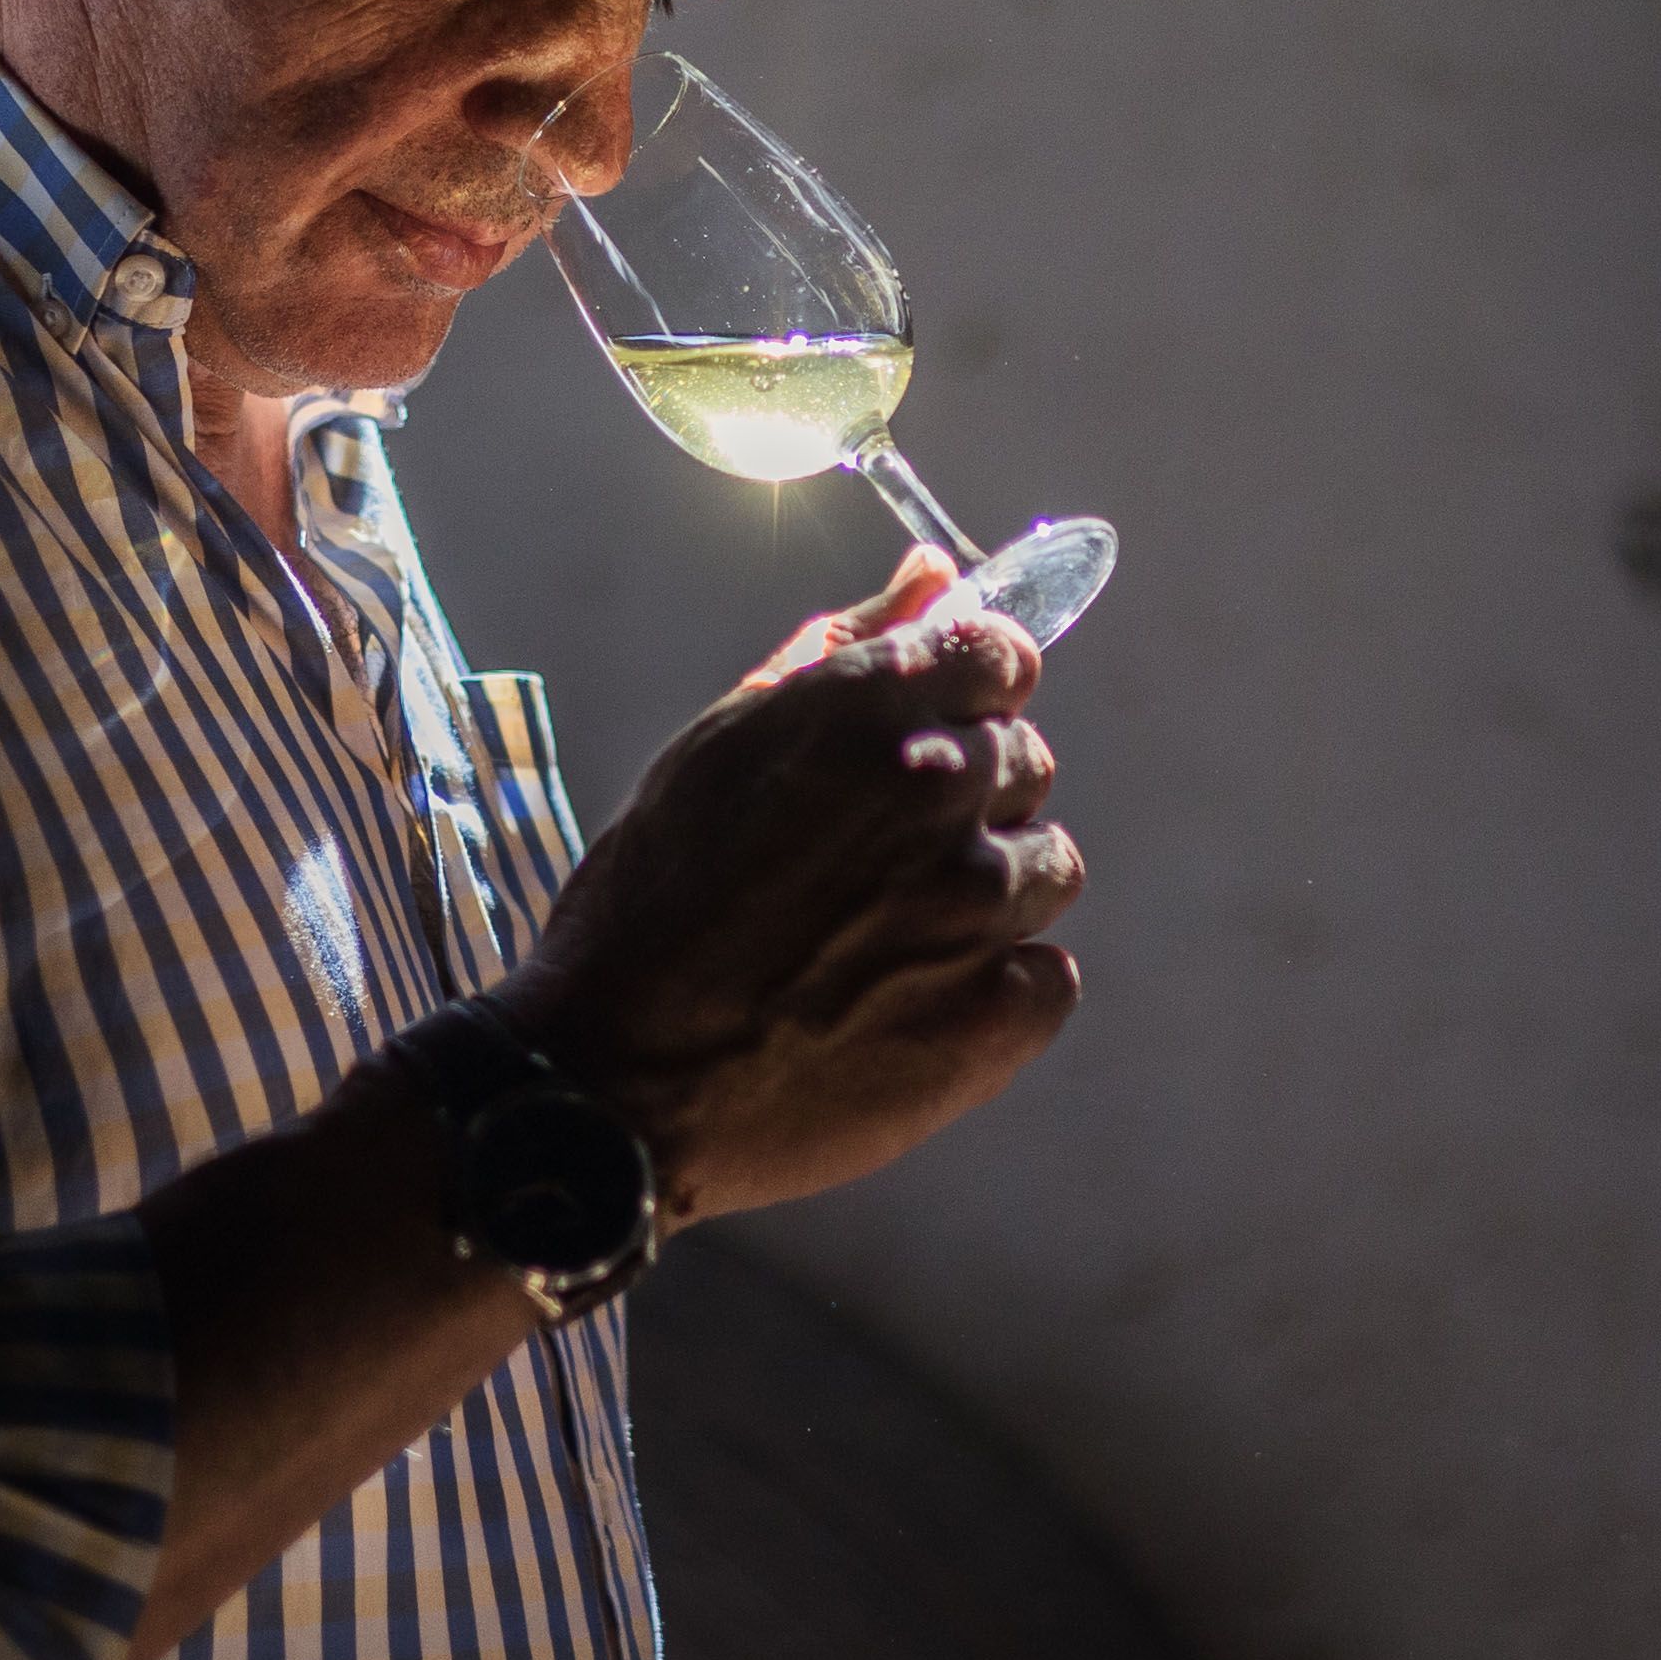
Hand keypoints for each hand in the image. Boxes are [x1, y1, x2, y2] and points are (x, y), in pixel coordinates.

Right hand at [496, 552, 1084, 1226]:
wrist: (612, 1084)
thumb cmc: (647, 908)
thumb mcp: (717, 748)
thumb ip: (838, 649)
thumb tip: (934, 575)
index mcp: (868, 711)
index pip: (1001, 657)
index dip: (966, 699)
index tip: (927, 742)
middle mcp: (939, 794)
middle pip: (1025, 765)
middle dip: (965, 803)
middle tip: (868, 868)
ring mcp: (977, 909)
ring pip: (1046, 869)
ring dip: (985, 897)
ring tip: (882, 945)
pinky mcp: (997, 1017)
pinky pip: (1048, 977)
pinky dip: (996, 993)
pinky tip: (907, 1008)